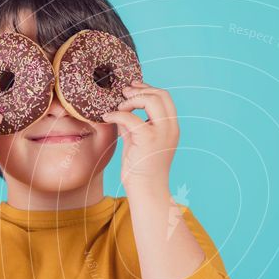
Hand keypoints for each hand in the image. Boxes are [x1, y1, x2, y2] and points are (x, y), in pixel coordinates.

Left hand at [102, 79, 178, 193]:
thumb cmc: (141, 168)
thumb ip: (134, 123)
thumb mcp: (138, 140)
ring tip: (119, 107)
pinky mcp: (148, 139)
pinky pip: (131, 117)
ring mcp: (161, 133)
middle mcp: (170, 128)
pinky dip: (117, 113)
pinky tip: (107, 117)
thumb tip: (122, 108)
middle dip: (140, 90)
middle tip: (124, 94)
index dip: (148, 89)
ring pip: (151, 100)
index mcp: (171, 127)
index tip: (132, 89)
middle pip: (161, 94)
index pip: (165, 97)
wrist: (146, 190)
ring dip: (132, 99)